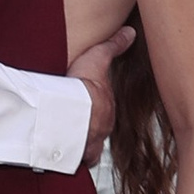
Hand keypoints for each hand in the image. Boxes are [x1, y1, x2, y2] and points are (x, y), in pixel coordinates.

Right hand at [65, 24, 135, 172]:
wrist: (69, 110)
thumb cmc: (82, 87)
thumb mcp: (99, 58)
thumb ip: (113, 45)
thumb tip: (130, 32)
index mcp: (108, 108)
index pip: (106, 110)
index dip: (99, 108)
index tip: (92, 107)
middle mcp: (102, 128)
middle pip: (99, 129)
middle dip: (91, 127)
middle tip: (80, 122)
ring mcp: (90, 144)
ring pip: (89, 147)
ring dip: (82, 145)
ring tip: (70, 141)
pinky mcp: (76, 156)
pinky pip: (76, 161)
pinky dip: (71, 159)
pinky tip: (62, 156)